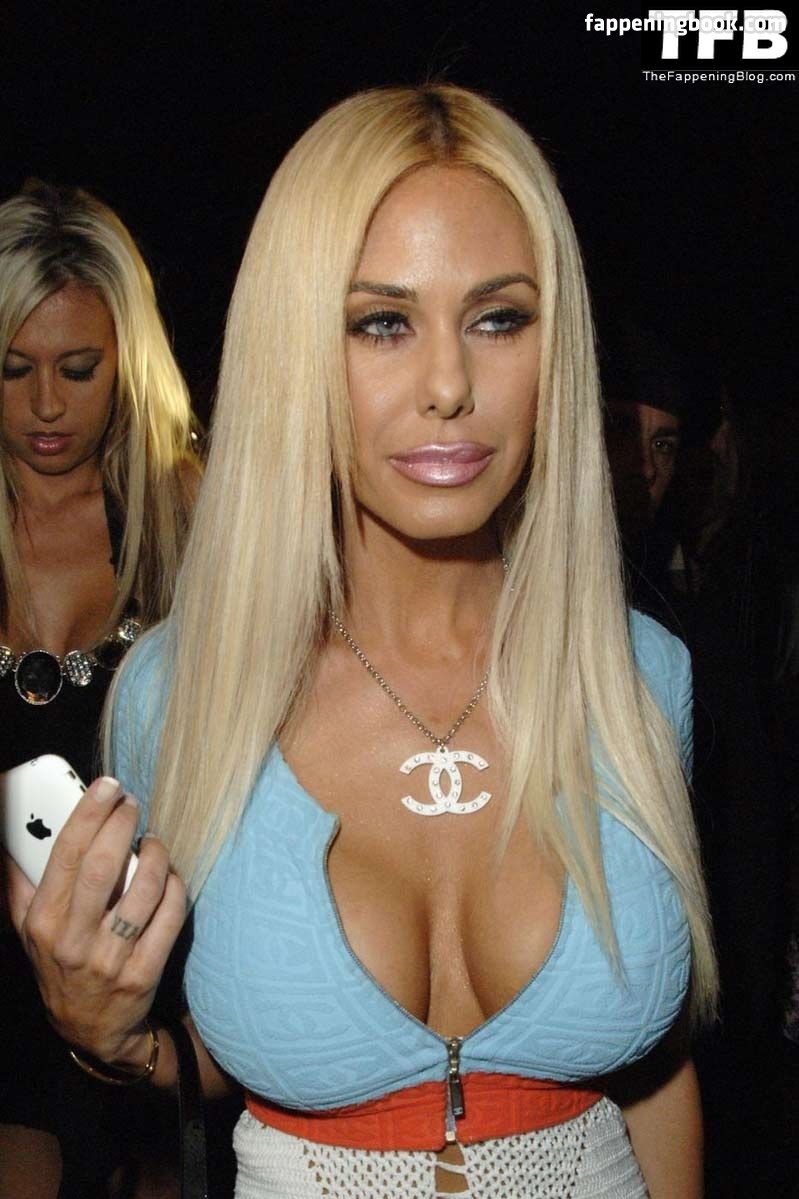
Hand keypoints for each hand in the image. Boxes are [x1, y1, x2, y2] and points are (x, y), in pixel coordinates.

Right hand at [5, 775, 185, 1066]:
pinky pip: (169, 916)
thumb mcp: (28, 927)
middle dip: (122, 824)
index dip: (88, 815)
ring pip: (143, 890)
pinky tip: (169, 875)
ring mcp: (110, 960)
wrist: (90, 1028)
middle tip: (132, 802)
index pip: (65, 856)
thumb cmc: (60, 961)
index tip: (106, 785)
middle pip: (103, 868)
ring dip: (154, 855)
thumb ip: (18, 881)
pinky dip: (175, 886)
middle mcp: (72, 941)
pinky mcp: (143, 973)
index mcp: (42, 921)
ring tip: (152, 842)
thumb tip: (10, 834)